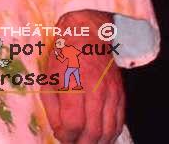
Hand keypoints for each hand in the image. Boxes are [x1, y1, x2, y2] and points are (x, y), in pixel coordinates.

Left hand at [41, 9, 124, 143]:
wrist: (87, 36)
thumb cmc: (62, 56)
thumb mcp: (48, 77)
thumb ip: (51, 106)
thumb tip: (59, 130)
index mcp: (73, 84)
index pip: (73, 122)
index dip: (66, 135)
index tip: (60, 136)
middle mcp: (95, 90)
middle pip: (93, 131)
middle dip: (81, 143)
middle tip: (72, 143)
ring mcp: (111, 93)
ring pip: (108, 130)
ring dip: (96, 142)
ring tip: (84, 142)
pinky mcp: (121, 95)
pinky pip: (119, 122)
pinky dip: (110, 134)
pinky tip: (99, 136)